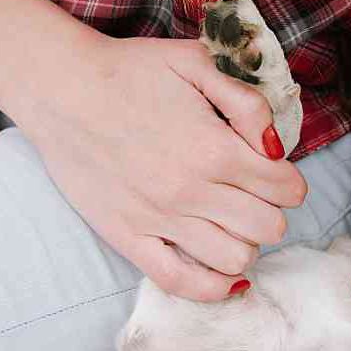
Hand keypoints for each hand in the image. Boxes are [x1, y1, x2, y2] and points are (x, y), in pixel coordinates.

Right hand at [16, 36, 306, 300]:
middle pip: (268, 228)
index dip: (290, 183)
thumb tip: (276, 147)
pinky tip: (226, 276)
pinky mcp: (129, 237)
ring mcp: (160, 220)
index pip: (286, 189)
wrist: (60, 88)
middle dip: (272, 213)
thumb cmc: (130, 72)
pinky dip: (213, 287)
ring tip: (233, 225)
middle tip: (254, 197)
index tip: (278, 175)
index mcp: (217, 149)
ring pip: (235, 259)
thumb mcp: (197, 63)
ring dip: (246, 244)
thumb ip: (247, 103)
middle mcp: (193, 191)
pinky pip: (180, 282)